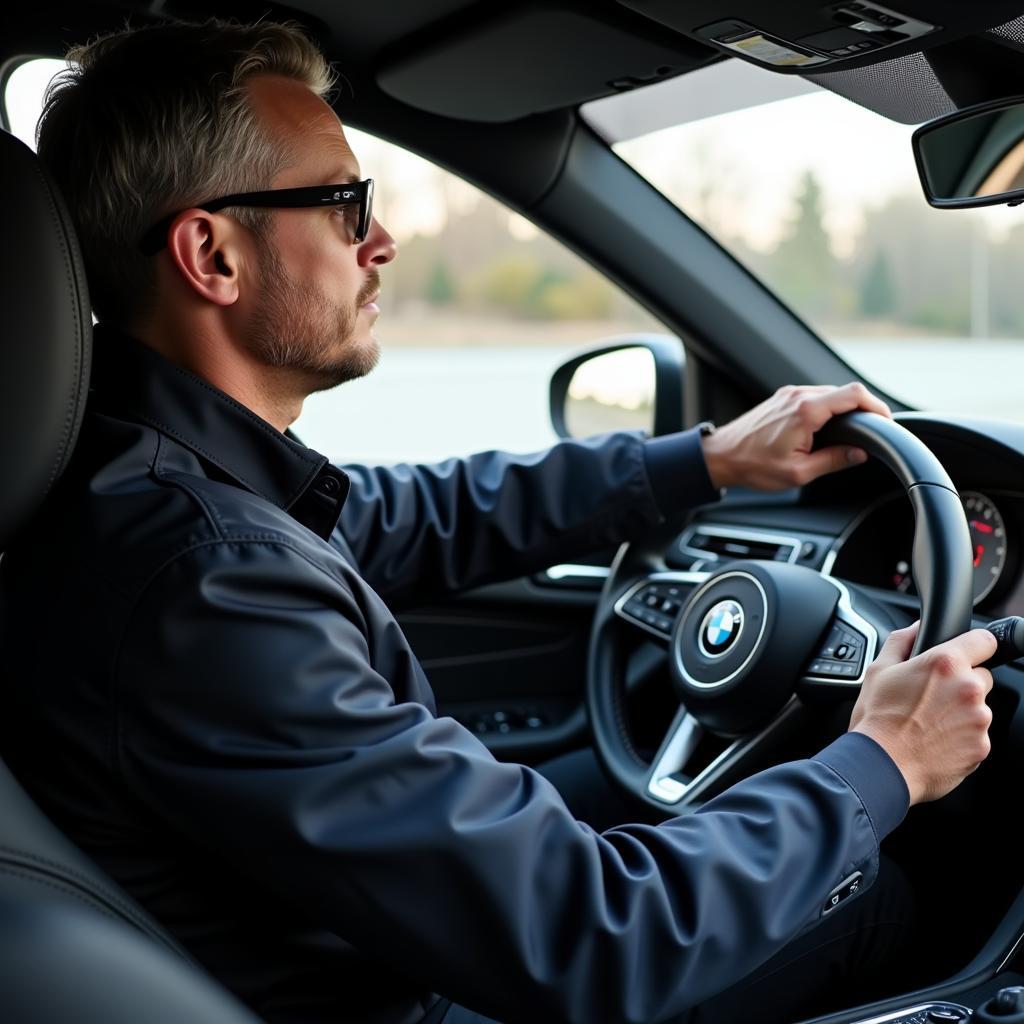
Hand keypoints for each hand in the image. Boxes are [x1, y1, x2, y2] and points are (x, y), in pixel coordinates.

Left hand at [701, 383, 891, 490]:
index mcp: (806, 411)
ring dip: (845, 408)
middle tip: (872, 431)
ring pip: (831, 393)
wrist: (721, 456)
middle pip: (845, 391)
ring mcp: (789, 394)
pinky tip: (829, 427)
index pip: (854, 395)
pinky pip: (815, 396)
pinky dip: (829, 408)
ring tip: (852, 432)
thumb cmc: (753, 465)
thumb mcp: (798, 472)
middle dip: (864, 409)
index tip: (886, 422)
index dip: (877, 406)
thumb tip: (859, 454)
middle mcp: (799, 395)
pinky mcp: (783, 398)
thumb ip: (833, 461)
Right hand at [849, 622, 996, 804]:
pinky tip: (934, 740)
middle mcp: (969, 689)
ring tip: (928, 723)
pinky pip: (976, 736)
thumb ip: (902, 641)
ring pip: (978, 708)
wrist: (881, 765)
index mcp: (945, 664)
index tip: (967, 653)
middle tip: (931, 697)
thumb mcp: (878, 670)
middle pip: (981, 677)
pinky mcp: (982, 747)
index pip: (985, 640)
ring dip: (960, 712)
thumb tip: (917, 628)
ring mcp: (979, 720)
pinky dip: (960, 737)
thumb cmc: (877, 719)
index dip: (974, 645)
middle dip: (961, 683)